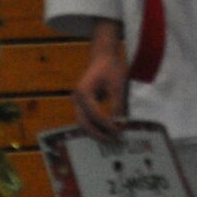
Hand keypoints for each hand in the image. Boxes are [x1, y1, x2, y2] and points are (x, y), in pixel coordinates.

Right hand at [71, 22, 129, 137]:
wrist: (103, 56)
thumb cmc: (111, 68)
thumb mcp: (118, 85)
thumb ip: (118, 105)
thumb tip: (120, 124)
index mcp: (83, 93)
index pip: (95, 115)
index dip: (107, 125)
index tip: (119, 132)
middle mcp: (76, 99)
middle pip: (83, 123)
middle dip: (97, 134)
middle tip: (112, 141)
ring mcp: (77, 101)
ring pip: (83, 122)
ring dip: (95, 131)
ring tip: (111, 138)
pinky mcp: (81, 103)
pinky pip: (86, 118)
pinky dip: (95, 125)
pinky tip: (107, 130)